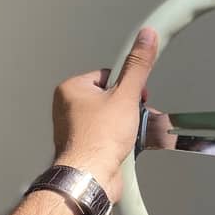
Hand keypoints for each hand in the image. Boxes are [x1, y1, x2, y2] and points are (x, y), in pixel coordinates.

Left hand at [51, 27, 157, 201]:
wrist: (91, 178)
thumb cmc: (99, 138)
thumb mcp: (126, 95)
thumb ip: (138, 66)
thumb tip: (146, 37)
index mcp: (72, 89)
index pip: (109, 76)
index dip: (127, 87)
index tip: (135, 98)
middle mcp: (69, 108)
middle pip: (112, 97)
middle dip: (129, 109)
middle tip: (131, 121)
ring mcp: (76, 129)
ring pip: (112, 118)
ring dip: (127, 126)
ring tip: (127, 137)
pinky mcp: (85, 147)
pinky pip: (108, 136)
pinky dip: (120, 141)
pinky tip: (124, 149)